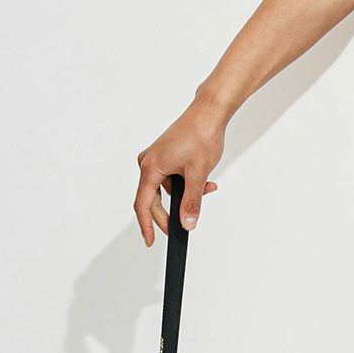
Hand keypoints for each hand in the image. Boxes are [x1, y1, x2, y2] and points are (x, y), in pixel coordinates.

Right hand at [134, 100, 225, 244]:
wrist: (209, 111)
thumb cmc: (201, 134)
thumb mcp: (198, 174)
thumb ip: (192, 202)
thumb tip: (188, 223)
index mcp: (150, 167)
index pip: (143, 205)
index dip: (147, 225)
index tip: (150, 241)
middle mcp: (148, 162)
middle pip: (154, 199)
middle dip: (174, 210)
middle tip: (188, 223)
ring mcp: (156, 158)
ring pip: (168, 188)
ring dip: (187, 194)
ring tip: (208, 186)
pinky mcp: (165, 155)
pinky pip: (172, 177)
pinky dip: (187, 182)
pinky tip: (204, 179)